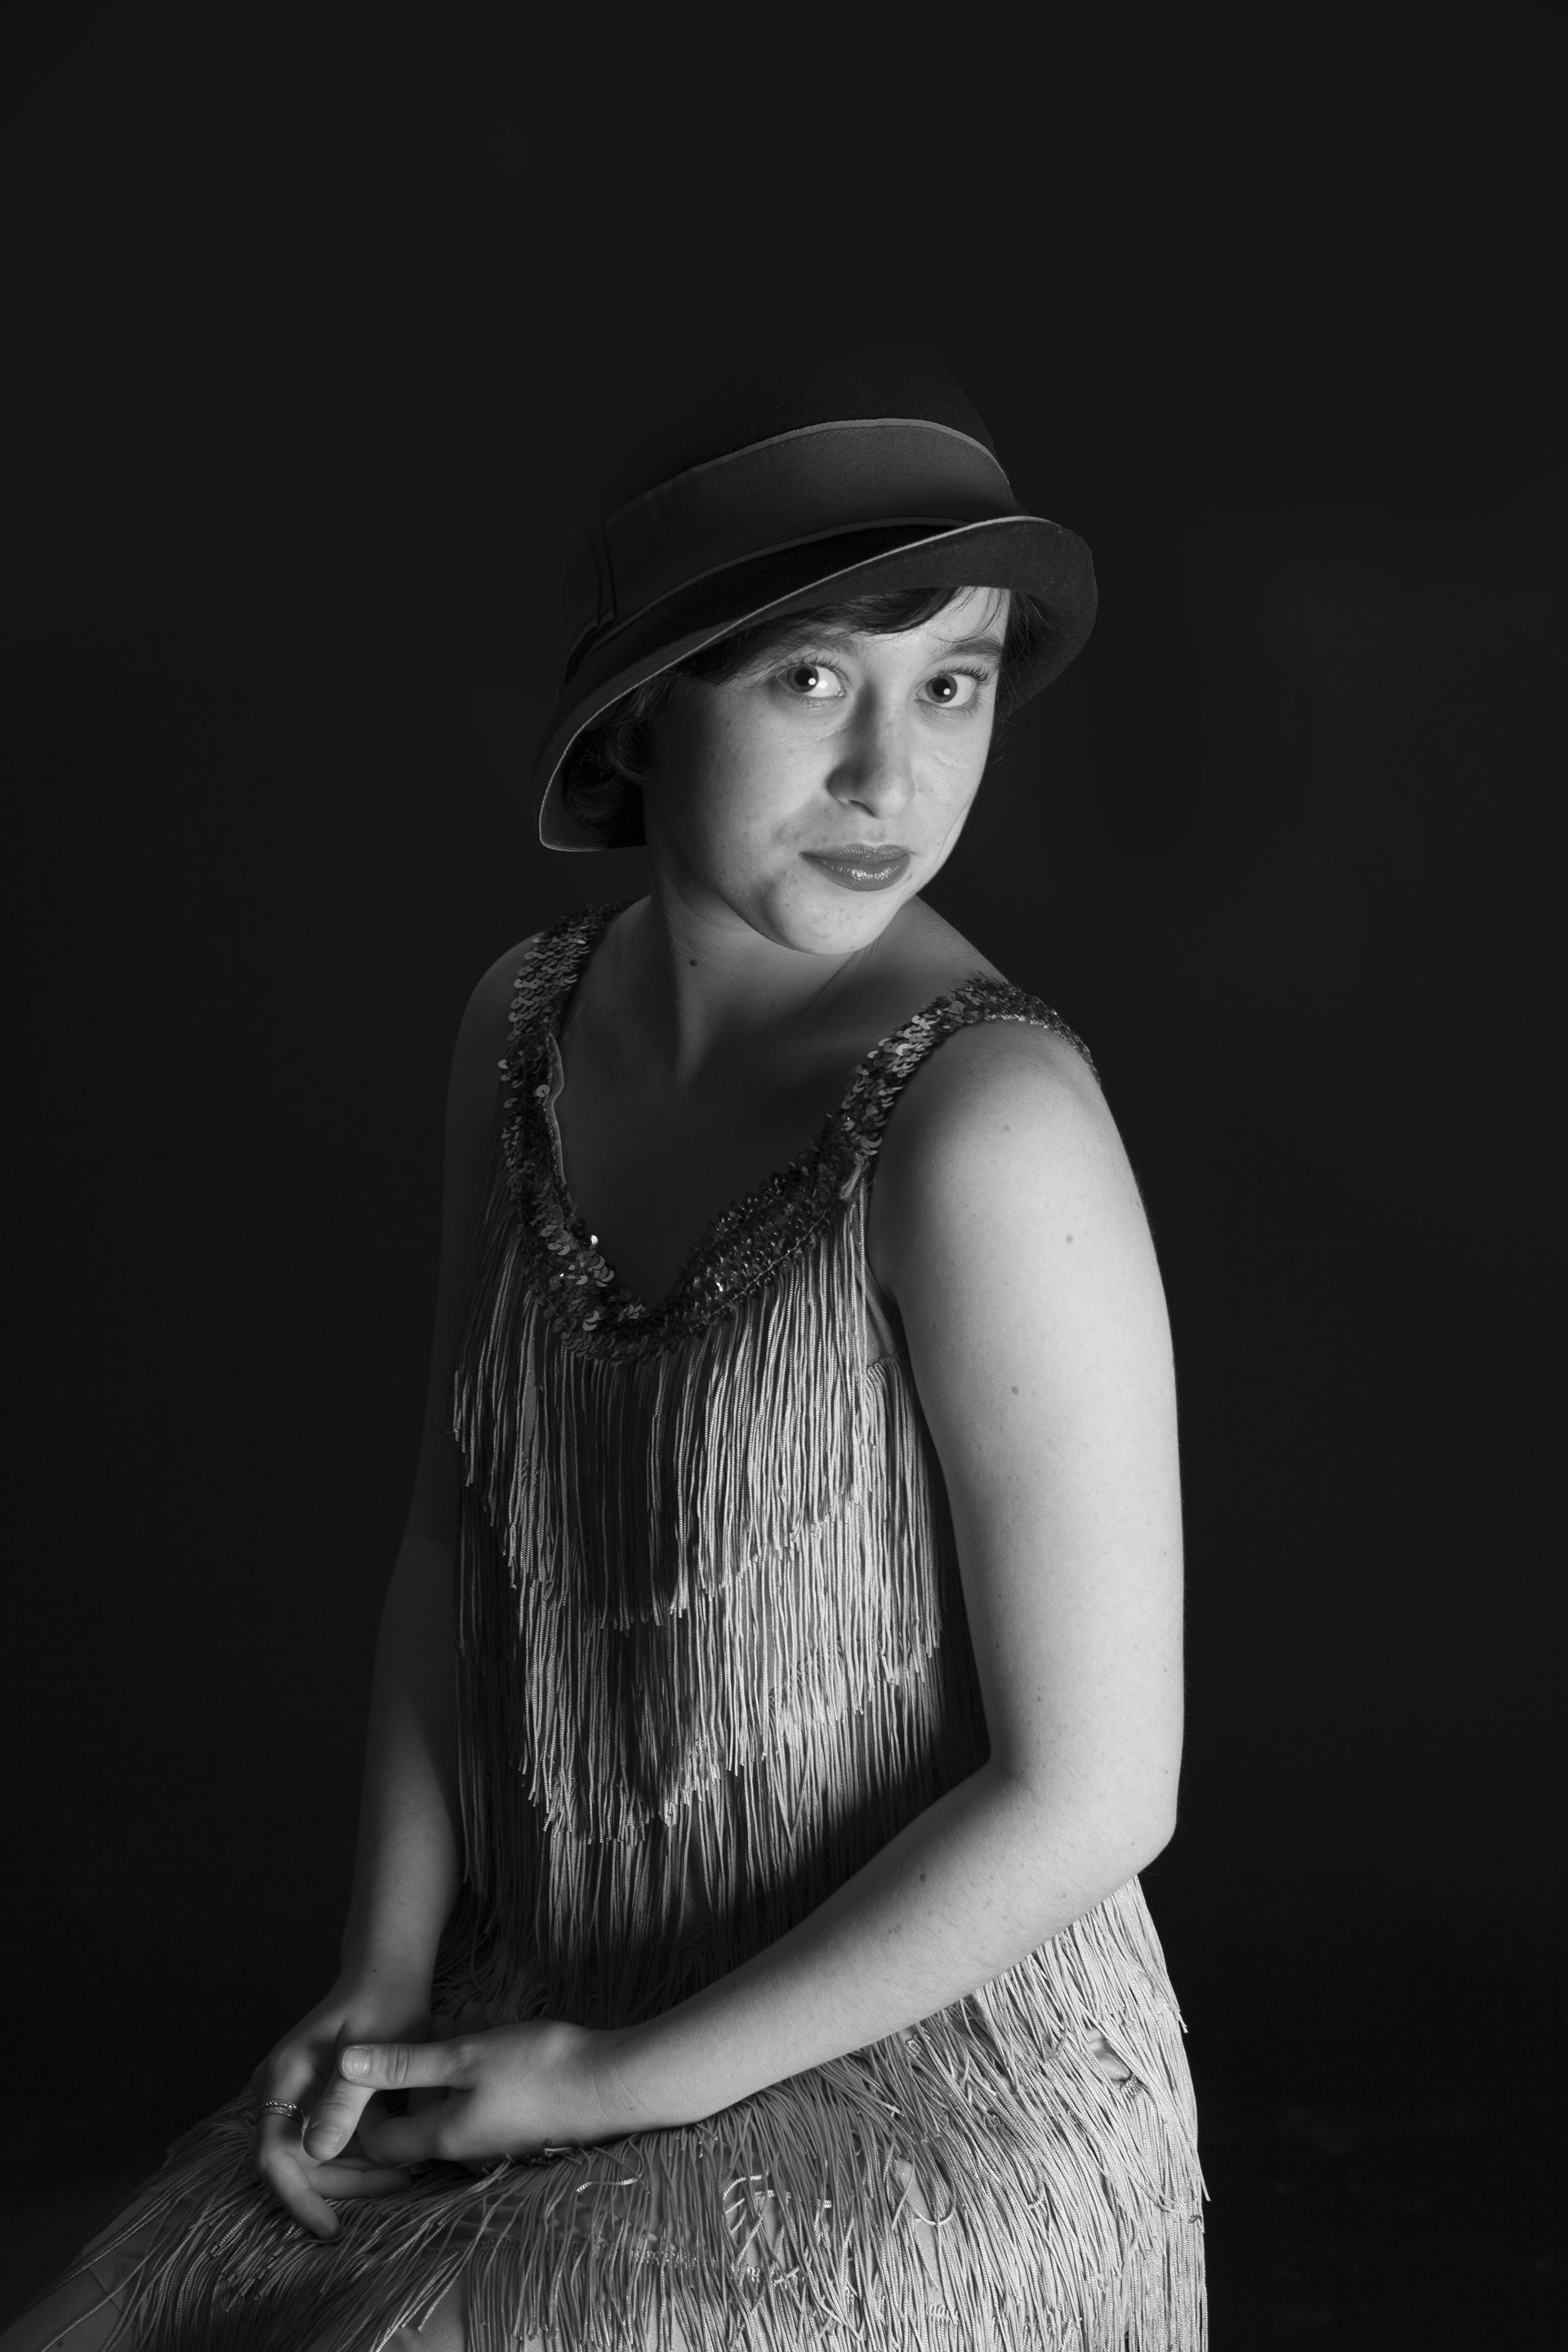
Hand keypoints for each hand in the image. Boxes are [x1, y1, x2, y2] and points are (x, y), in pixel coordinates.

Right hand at [250, 1973, 433, 2238]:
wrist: (387, 1972)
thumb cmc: (383, 2002)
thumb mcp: (372, 2049)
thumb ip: (345, 2100)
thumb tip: (318, 2153)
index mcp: (282, 2079)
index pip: (274, 2158)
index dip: (298, 2199)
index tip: (330, 2229)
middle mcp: (279, 2092)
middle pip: (297, 2165)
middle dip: (343, 2185)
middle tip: (398, 2185)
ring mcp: (295, 2097)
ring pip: (315, 2159)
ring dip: (355, 2173)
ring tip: (405, 2173)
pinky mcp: (315, 2101)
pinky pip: (329, 2143)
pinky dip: (359, 2156)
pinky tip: (396, 2156)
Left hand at [345, 2019, 624, 2168]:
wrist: (611, 2084)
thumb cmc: (535, 2068)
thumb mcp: (464, 2054)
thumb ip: (404, 2062)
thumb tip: (344, 2066)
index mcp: (442, 2136)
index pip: (381, 2140)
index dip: (370, 2105)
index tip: (380, 2060)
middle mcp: (465, 2148)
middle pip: (422, 2110)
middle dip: (425, 2061)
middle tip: (445, 2017)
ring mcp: (496, 2139)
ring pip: (457, 2095)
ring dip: (459, 2053)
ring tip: (477, 2012)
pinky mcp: (521, 2125)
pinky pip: (485, 2095)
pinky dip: (484, 2062)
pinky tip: (500, 2027)